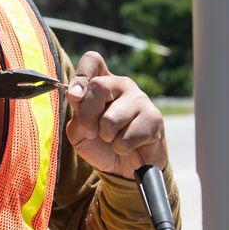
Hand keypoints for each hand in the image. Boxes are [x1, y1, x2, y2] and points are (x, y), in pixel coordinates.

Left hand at [64, 51, 168, 178]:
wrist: (124, 169)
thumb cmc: (101, 145)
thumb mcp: (79, 131)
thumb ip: (76, 113)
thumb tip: (76, 96)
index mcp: (102, 82)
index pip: (92, 60)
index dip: (81, 75)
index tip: (74, 96)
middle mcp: (122, 84)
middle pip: (98, 86)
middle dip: (88, 116)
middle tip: (92, 132)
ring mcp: (140, 98)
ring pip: (110, 118)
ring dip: (107, 137)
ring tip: (115, 139)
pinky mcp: (154, 118)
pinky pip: (125, 137)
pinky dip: (121, 148)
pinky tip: (129, 146)